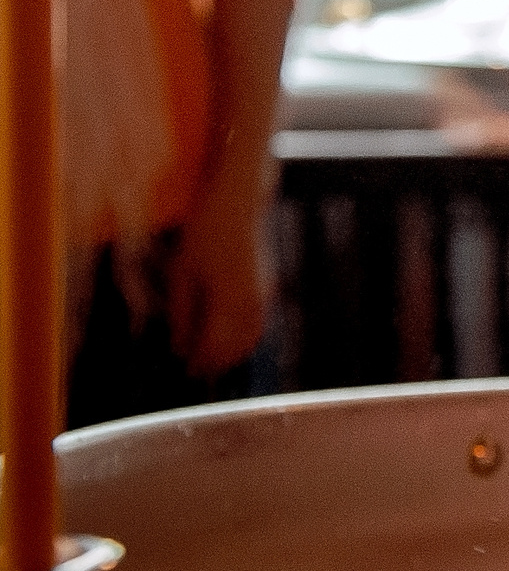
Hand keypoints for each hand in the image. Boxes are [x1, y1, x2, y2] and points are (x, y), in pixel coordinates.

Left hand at [167, 170, 272, 376]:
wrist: (238, 200)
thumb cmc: (204, 230)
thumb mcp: (182, 270)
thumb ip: (181, 310)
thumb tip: (179, 343)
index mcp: (229, 299)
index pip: (215, 344)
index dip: (198, 359)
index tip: (183, 368)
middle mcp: (251, 300)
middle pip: (236, 345)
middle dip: (216, 361)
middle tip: (196, 370)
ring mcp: (263, 292)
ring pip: (252, 336)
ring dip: (233, 351)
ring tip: (213, 358)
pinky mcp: (266, 285)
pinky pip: (259, 321)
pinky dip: (246, 336)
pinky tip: (231, 335)